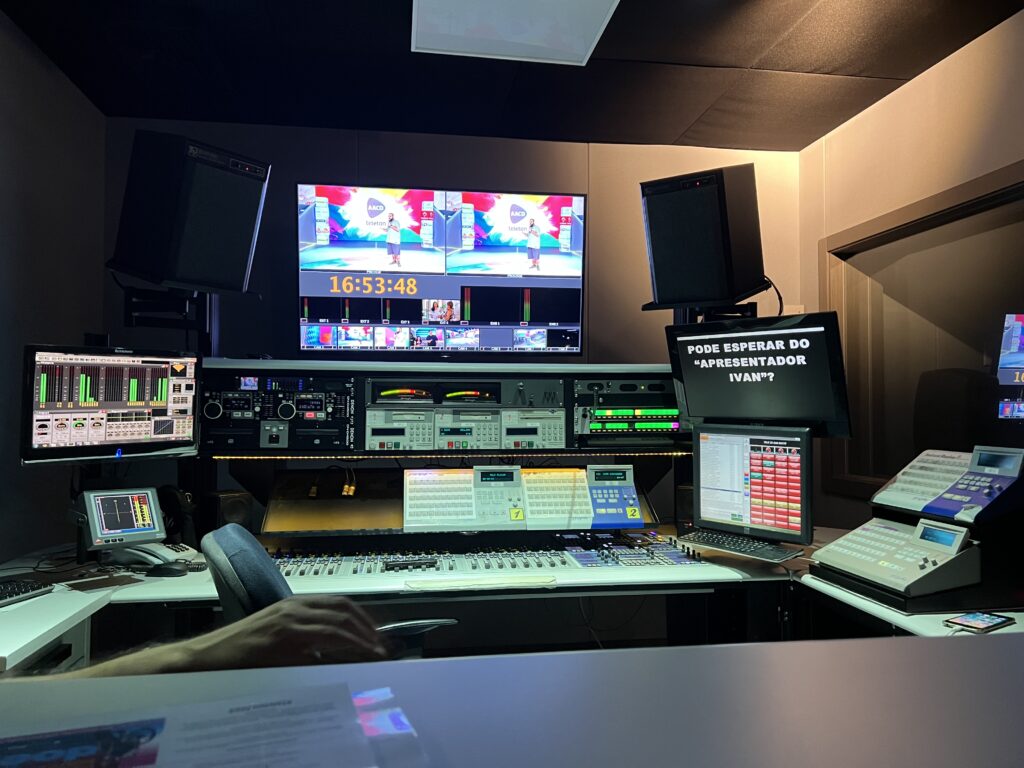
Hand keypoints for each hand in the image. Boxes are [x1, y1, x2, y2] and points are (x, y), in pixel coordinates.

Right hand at [185, 595, 388, 669]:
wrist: (209, 656)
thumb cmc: (242, 649)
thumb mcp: (279, 635)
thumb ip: (305, 637)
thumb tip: (334, 650)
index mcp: (294, 604)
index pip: (338, 603)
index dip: (362, 617)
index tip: (376, 634)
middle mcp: (294, 608)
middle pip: (342, 610)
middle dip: (367, 627)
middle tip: (381, 646)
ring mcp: (288, 622)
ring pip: (336, 625)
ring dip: (360, 639)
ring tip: (374, 653)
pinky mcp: (282, 639)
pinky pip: (321, 641)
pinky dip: (342, 648)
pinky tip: (352, 659)